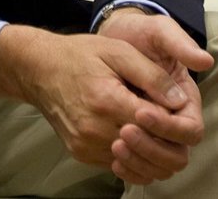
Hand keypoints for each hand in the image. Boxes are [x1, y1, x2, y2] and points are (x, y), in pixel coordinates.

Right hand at [0, 23, 207, 182]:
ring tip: (155, 131)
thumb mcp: (118, 51)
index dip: (172, 119)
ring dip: (153, 152)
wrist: (38, 69)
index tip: (172, 107)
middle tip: (170, 124)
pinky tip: (135, 137)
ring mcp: (87, 146)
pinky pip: (119, 165)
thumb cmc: (78, 55)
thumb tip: (180, 102)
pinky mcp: (82, 154)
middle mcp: (95, 130)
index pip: (156, 125)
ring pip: (138, 165)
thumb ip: (151, 76)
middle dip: (168, 141)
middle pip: (150, 151)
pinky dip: (134, 156)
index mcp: (106, 101)